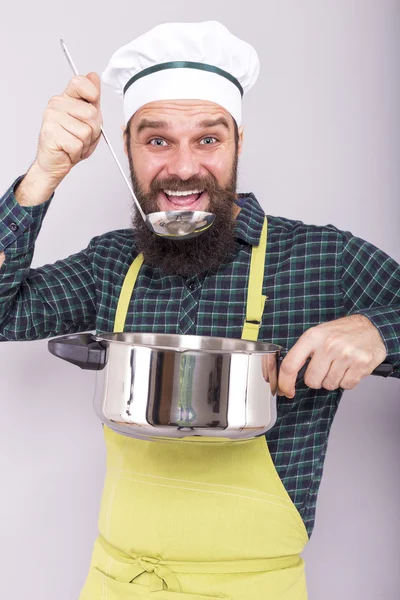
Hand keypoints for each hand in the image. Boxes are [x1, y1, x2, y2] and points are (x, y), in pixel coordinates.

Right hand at [34, 73, 102, 187]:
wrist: (54, 163)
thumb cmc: (70, 142)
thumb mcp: (88, 120)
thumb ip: (92, 100)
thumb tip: (93, 76)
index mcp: (66, 98)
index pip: (80, 82)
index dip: (92, 94)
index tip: (91, 104)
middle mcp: (56, 105)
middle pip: (91, 114)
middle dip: (93, 131)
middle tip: (82, 137)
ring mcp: (51, 118)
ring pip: (86, 131)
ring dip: (85, 144)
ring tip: (75, 144)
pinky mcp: (50, 133)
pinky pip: (77, 144)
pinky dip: (77, 152)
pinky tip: (68, 151)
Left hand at [277, 314, 386, 397]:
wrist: (371, 327)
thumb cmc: (342, 332)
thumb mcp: (318, 334)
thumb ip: (302, 352)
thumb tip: (286, 377)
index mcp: (313, 337)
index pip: (290, 365)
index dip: (285, 383)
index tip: (286, 391)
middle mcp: (328, 345)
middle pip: (311, 381)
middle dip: (316, 380)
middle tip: (325, 368)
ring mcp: (346, 355)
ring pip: (329, 385)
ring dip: (333, 380)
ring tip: (340, 365)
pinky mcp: (361, 364)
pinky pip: (346, 385)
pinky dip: (347, 381)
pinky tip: (350, 368)